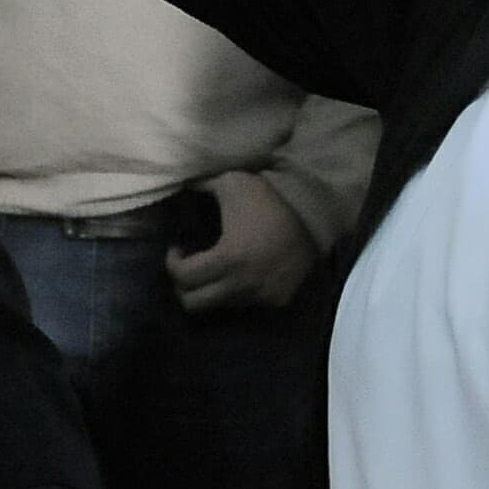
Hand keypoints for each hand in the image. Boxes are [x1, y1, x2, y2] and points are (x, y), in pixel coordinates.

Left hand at [167, 170, 314, 313]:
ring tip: (214, 267)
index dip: (172, 263)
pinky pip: (245, 304)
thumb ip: (199, 186)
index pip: (183, 278)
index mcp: (228, 258)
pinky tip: (240, 271)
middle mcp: (242, 284)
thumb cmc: (269, 197)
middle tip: (188, 266)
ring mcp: (261, 296)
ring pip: (220, 306)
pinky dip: (235, 292)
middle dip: (183, 286)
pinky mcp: (277, 299)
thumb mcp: (230, 182)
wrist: (316, 212)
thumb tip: (179, 186)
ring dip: (210, 290)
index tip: (177, 249)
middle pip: (194, 304)